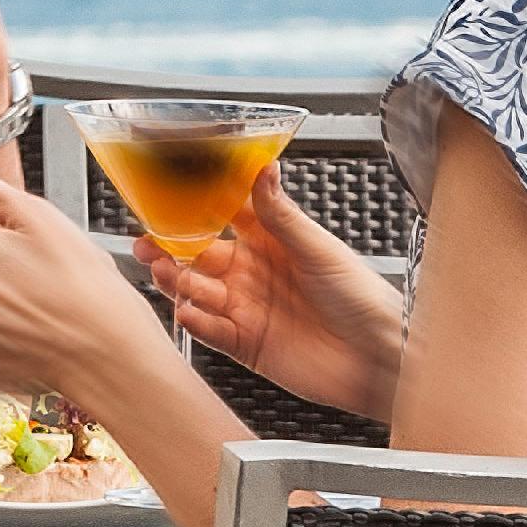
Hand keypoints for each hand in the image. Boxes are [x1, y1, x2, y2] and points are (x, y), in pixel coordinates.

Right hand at [139, 177, 404, 418]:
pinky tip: (188, 313)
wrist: (379, 358)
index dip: (196, 208)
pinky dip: (196, 323)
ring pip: (198, 292)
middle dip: (171, 249)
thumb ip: (282, 215)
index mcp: (274, 242)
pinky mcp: (246, 344)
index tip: (167, 196)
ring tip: (165, 273)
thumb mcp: (319, 249)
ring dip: (178, 283)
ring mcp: (248, 309)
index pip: (225, 217)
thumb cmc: (364, 299)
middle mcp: (256, 273)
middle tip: (147, 242)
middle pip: (200, 256)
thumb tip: (264, 169)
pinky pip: (211, 331)